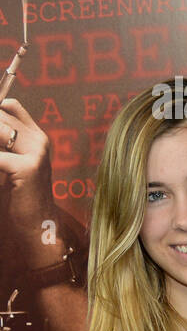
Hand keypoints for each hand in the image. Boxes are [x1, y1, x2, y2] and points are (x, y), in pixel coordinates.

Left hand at [0, 97, 61, 265]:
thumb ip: (3, 144)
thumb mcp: (8, 163)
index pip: (9, 106)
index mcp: (36, 135)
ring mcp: (36, 151)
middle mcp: (39, 139)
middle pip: (1, 115)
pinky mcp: (29, 167)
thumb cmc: (18, 195)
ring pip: (0, 131)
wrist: (37, 224)